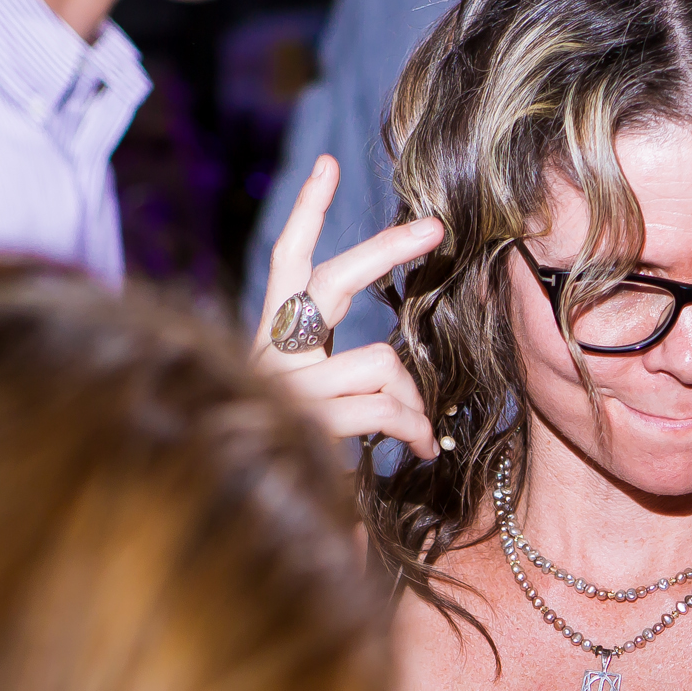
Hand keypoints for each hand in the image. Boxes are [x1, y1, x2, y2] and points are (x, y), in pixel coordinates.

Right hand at [251, 155, 445, 458]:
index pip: (284, 262)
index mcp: (272, 343)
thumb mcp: (330, 415)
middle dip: (385, 250)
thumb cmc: (298, 468)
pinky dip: (413, 427)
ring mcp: (285, 389)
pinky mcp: (304, 424)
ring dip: (411, 398)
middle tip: (436, 228)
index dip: (304, 211)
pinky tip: (423, 450)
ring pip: (377, 360)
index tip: (326, 164)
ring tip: (422, 433)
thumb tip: (408, 380)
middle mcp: (268, 357)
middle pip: (329, 280)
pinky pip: (383, 407)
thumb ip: (360, 386)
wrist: (255, 526)